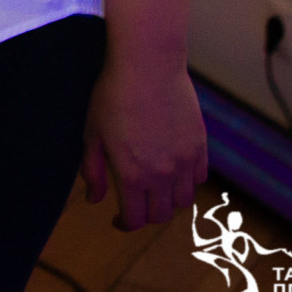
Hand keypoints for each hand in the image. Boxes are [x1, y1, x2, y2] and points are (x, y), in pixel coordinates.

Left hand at [81, 50, 210, 228]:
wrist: (148, 66)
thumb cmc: (113, 96)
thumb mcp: (91, 134)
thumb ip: (93, 171)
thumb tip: (95, 200)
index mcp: (131, 175)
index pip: (135, 219)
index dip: (125, 225)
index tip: (118, 221)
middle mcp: (162, 174)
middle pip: (160, 214)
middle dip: (145, 215)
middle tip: (135, 204)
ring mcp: (185, 161)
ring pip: (183, 200)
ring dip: (168, 201)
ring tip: (155, 189)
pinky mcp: (200, 146)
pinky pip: (199, 178)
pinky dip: (187, 181)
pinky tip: (174, 171)